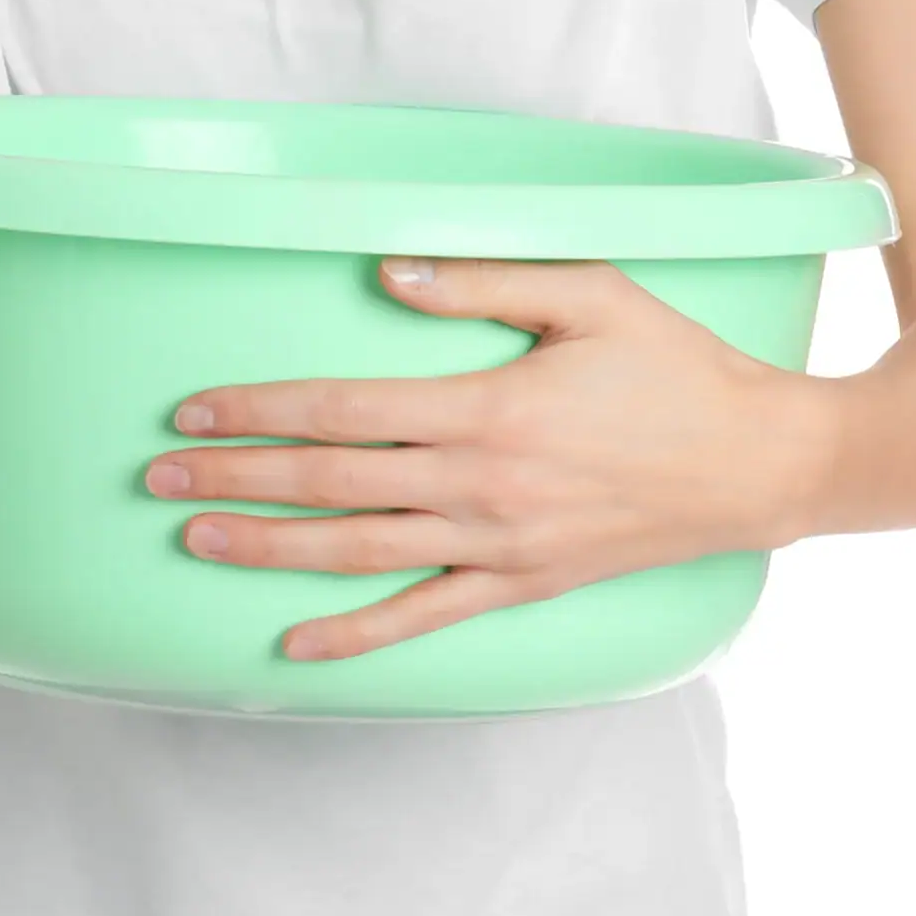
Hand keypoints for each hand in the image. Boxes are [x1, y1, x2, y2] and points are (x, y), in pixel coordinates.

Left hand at [143, 255, 839, 663]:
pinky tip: (294, 645)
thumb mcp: (590, 293)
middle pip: (332, 485)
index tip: (196, 409)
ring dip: (270, 549)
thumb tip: (391, 270)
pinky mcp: (522, 587)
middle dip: (237, 478)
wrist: (757, 464)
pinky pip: (423, 619)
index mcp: (488, 407)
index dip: (262, 409)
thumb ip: (484, 280)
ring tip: (197, 538)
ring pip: (359, 554)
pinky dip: (354, 637)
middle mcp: (480, 485)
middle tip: (159, 475)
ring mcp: (498, 547)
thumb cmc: (675, 365)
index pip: (345, 409)